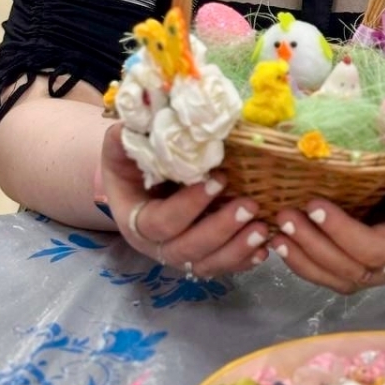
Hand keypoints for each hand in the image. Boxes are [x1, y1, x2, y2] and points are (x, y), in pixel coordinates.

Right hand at [100, 123, 269, 276]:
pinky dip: (243, 260)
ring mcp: (180, 253)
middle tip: (249, 206)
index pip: (160, 223)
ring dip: (236, 249)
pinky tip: (264, 248)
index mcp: (136, 220)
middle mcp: (156, 245)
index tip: (219, 179)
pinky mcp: (201, 255)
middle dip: (219, 229)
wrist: (136, 182)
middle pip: (186, 251)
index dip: (189, 206)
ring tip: (262, 229)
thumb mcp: (121, 148)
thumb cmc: (130, 162)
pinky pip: (221, 267)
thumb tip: (139, 118)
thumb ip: (125, 138)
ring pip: (206, 264)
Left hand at [268, 163, 384, 293]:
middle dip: (314, 245)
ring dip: (302, 258)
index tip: (316, 204)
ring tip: (276, 232)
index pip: (375, 249)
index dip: (344, 232)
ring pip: (334, 277)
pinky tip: (279, 242)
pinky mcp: (352, 265)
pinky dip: (301, 262)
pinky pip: (325, 274)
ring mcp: (371, 270)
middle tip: (287, 215)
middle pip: (349, 270)